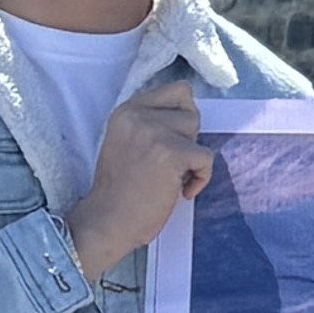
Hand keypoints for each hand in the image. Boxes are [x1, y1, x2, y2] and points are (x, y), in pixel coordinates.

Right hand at [67, 71, 208, 276]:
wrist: (107, 221)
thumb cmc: (119, 191)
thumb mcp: (126, 142)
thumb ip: (150, 125)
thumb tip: (188, 118)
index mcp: (127, 110)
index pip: (177, 90)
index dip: (182, 116)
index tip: (174, 140)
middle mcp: (138, 115)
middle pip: (191, 111)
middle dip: (186, 138)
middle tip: (167, 164)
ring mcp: (154, 132)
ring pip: (198, 132)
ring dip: (191, 157)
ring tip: (171, 176)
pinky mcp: (171, 153)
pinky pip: (206, 158)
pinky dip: (200, 178)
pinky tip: (181, 191)